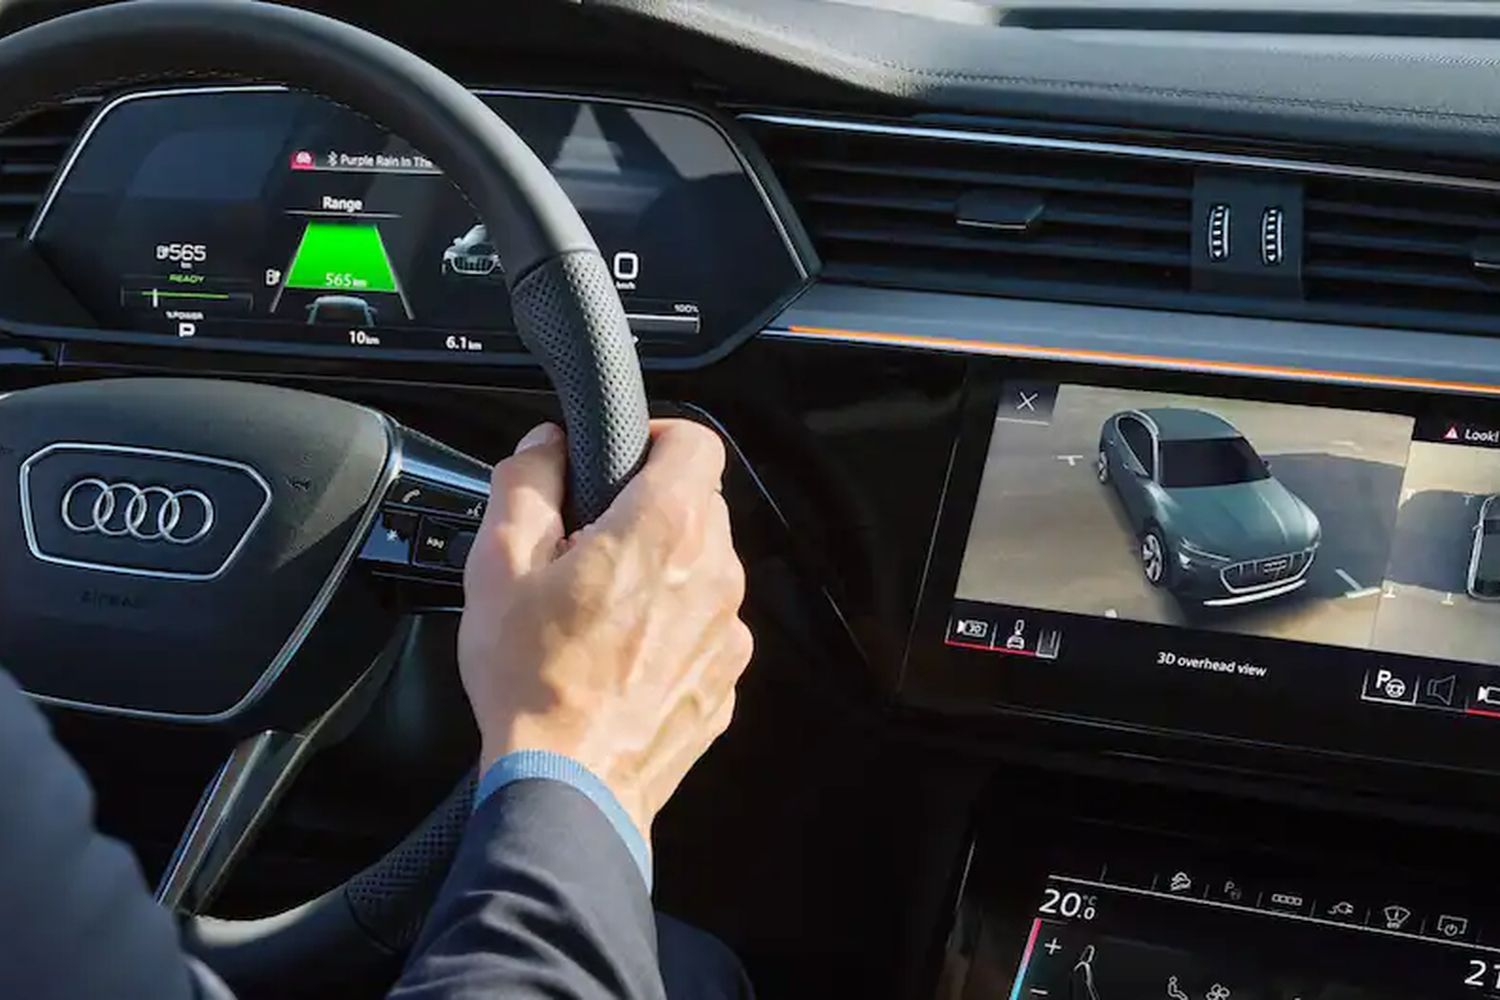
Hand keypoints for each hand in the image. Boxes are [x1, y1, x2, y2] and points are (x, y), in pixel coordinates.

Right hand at [458, 419, 751, 844]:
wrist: (568, 789)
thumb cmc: (533, 683)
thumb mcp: (498, 565)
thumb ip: (525, 483)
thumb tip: (545, 447)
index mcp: (665, 529)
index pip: (696, 441)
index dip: (655, 438)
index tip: (620, 459)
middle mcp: (713, 573)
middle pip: (700, 504)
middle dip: (648, 508)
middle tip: (588, 541)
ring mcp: (727, 630)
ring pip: (706, 567)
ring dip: (663, 570)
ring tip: (599, 609)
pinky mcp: (725, 678)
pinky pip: (706, 626)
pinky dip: (673, 627)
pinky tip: (621, 655)